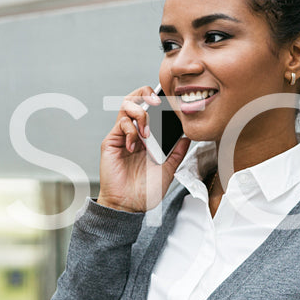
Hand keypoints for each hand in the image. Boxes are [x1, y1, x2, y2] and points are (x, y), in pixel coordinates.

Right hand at [96, 86, 191, 212]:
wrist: (129, 205)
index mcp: (148, 138)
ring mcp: (122, 136)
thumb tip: (188, 136)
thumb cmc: (146, 191)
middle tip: (157, 103)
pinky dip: (130, 131)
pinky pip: (120, 124)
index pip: (152, 109)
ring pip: (127, 106)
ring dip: (140, 114)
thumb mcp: (168, 170)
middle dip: (146, 94)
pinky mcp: (111, 142)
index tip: (172, 102)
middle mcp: (135, 133)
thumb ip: (177, 152)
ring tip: (146, 132)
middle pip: (136, 99)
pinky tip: (134, 146)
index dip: (159, 100)